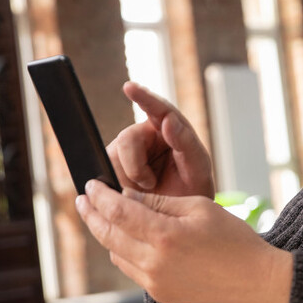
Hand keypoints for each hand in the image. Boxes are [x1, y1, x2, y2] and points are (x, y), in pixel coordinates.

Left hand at [76, 180, 291, 302]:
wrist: (255, 282)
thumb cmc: (233, 240)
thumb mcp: (199, 207)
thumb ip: (160, 202)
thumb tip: (128, 197)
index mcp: (164, 236)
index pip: (117, 211)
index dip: (100, 196)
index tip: (91, 185)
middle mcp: (154, 263)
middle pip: (108, 235)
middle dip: (92, 215)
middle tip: (83, 199)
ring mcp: (154, 282)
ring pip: (116, 254)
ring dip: (107, 233)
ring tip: (104, 216)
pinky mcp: (160, 294)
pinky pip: (131, 269)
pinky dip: (123, 251)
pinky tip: (128, 238)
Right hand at [107, 82, 214, 198]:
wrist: (180, 215)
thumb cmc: (193, 187)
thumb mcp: (197, 168)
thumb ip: (186, 142)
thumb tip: (169, 119)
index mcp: (169, 127)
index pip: (157, 108)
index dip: (142, 97)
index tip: (130, 87)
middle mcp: (145, 135)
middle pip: (126, 139)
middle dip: (135, 166)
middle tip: (151, 184)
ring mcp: (126, 151)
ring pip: (113, 159)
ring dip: (130, 179)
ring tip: (149, 190)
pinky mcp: (113, 168)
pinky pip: (105, 174)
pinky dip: (119, 187)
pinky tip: (133, 192)